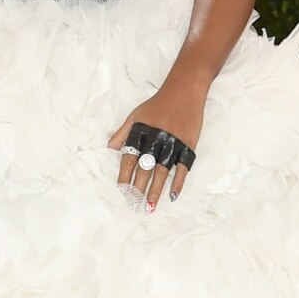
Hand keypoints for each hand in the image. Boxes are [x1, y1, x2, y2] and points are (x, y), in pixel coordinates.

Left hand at [109, 76, 205, 209]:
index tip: (121, 190)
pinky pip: (183, 168)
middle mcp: (155, 140)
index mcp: (141, 132)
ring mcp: (173, 143)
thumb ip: (123, 131)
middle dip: (138, 189)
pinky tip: (172, 195)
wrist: (184, 91)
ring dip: (155, 191)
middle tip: (134, 205)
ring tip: (149, 206)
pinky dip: (178, 182)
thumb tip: (110, 147)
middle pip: (145, 169)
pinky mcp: (188, 145)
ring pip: (162, 172)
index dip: (124, 175)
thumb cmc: (158, 103)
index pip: (129, 158)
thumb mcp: (137, 114)